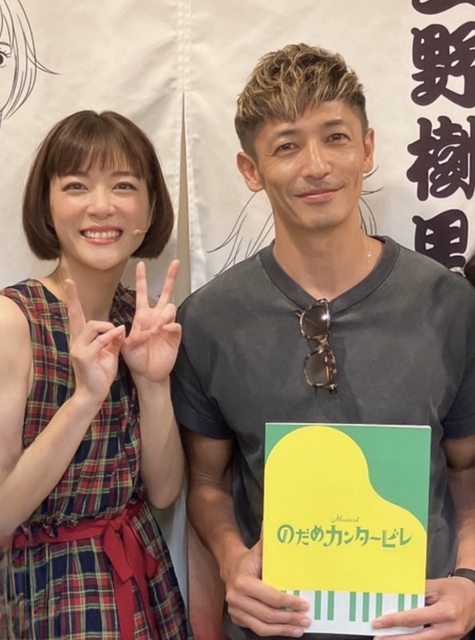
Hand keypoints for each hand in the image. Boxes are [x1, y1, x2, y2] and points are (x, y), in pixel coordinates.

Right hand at [65, 279, 124, 402]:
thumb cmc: (101, 375)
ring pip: (91, 326)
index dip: (73, 299)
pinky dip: (111, 336)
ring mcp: (78, 349)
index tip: (69, 282)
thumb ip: (113, 340)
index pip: (75, 315)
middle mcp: (76, 342)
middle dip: (83, 306)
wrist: (93, 395)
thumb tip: (120, 328)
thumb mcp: (110, 353)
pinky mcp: (84, 357)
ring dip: (106, 327)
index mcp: (81, 339)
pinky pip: (99, 341)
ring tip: (117, 333)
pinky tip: (119, 334)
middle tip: (83, 296)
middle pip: (79, 317)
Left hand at [121, 260, 181, 383]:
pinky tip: (163, 332)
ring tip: (157, 327)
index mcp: (142, 316)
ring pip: (171, 307)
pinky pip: (176, 325)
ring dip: (164, 314)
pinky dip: (170, 326)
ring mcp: (167, 325)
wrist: (147, 373)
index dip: (142, 279)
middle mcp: (156, 317)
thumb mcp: (126, 346)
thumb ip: (132, 336)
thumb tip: (145, 329)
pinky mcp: (175, 336)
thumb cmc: (135, 358)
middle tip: (176, 262)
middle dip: (171, 277)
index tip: (140, 264)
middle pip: (166, 293)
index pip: (143, 293)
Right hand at [224, 540, 310, 636]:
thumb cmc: (250, 559)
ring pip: (262, 626)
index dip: (289, 602)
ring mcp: (235, 610)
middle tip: (306, 619)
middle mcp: (236, 598)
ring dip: (283, 629)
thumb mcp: (259, 549)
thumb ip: (268, 540)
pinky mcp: (237, 618)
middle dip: (289, 618)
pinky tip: (287, 630)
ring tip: (300, 628)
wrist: (230, 566)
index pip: (270, 597)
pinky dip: (273, 631)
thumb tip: (276, 524)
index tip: (304, 604)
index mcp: (242, 581)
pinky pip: (257, 629)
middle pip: (267, 614)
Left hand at [372, 577, 474, 639]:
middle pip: (417, 638)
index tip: (379, 622)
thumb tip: (397, 595)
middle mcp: (449, 629)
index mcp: (446, 612)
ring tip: (386, 638)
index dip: (395, 621)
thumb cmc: (456, 589)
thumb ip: (417, 592)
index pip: (415, 619)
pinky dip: (415, 639)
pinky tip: (402, 636)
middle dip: (396, 639)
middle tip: (378, 638)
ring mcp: (451, 638)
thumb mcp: (436, 586)